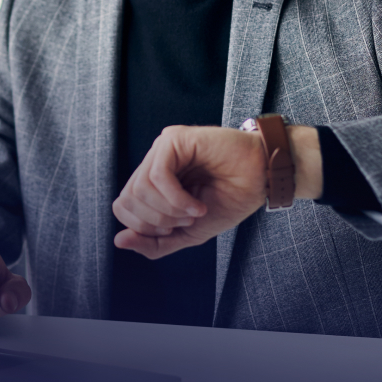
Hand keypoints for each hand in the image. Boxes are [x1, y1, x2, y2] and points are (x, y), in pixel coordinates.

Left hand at [112, 125, 269, 259]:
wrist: (262, 181)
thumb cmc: (230, 200)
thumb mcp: (187, 233)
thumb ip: (154, 242)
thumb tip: (119, 241)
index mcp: (153, 181)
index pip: (123, 206)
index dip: (144, 227)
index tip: (176, 229)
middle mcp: (153, 162)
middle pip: (127, 199)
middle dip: (156, 222)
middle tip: (186, 221)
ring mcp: (163, 148)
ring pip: (140, 189)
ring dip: (169, 211)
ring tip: (195, 212)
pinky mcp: (175, 139)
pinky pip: (158, 176)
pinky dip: (176, 199)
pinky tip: (196, 206)